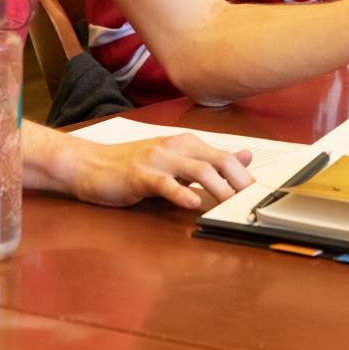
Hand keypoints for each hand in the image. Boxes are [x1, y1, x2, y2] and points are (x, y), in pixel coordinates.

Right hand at [58, 132, 254, 210]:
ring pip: (198, 169)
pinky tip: (193, 204)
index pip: (226, 157)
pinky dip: (181, 193)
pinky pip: (165, 183)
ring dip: (220, 189)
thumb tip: (245, 157)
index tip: (260, 197)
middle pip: (219, 161)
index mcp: (187, 143)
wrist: (88, 164)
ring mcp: (158, 159)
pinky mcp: (139, 174)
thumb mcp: (174, 161)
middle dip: (240, 183)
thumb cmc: (131, 166)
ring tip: (233, 206)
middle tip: (253, 205)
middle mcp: (176, 146)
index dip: (246, 177)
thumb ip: (209, 160)